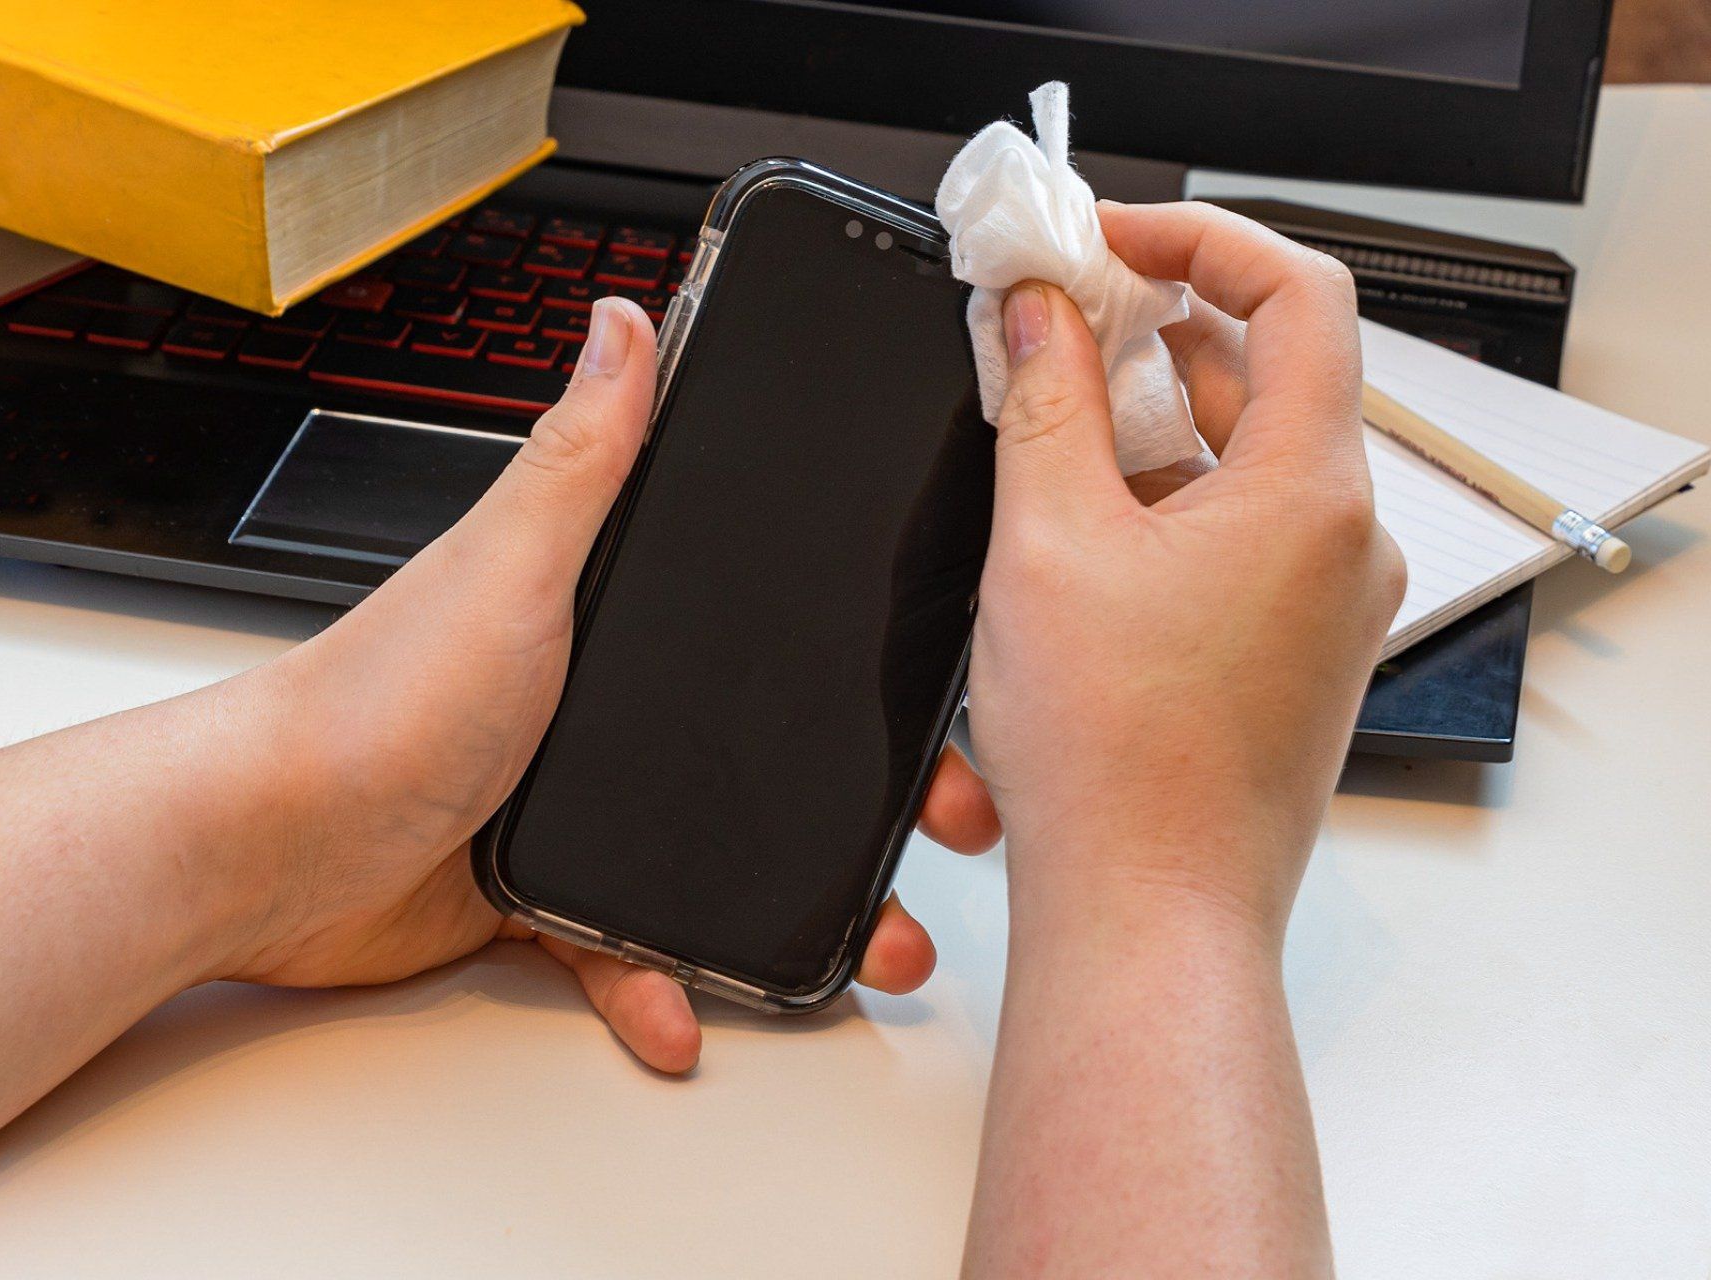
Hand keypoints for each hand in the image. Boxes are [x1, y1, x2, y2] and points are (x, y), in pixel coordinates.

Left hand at [203, 297, 1000, 1072]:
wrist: (270, 849)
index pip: (747, 622)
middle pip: (752, 749)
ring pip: (707, 859)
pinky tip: (681, 1006)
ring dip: (777, 911)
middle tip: (919, 841)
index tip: (923, 696)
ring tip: (846, 952)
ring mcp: (566, 801)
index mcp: (597, 611)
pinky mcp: (536, 892)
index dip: (845, 661)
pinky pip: (623, 943)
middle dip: (845, 805)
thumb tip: (622, 324)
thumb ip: (580, 460)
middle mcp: (591, 703)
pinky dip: (657, 979)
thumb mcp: (508, 564)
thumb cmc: (377, 698)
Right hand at [966, 201, 1405, 942]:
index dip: (1198, 237)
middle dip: (1150, 339)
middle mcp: (1342, 543)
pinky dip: (1158, 510)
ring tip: (1043, 438)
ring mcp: (1321, 605)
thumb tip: (1040, 314)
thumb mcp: (1047, 543)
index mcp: (1312, 494)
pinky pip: (1231, 540)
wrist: (1147, 917)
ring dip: (1143, 431)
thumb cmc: (1117, 766)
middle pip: (1262, 379)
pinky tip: (1070, 539)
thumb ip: (1046, 400)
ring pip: (1237, 466)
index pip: (1297, 293)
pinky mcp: (1285, 654)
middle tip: (1051, 327)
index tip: (1108, 240)